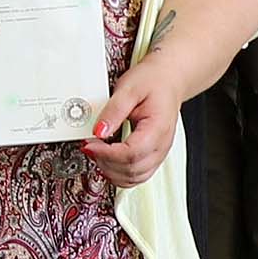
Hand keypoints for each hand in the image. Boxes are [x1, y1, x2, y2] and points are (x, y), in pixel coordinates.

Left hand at [80, 66, 183, 187]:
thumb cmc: (152, 81)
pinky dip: (120, 173)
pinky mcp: (153, 156)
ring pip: (135, 178)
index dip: (107, 154)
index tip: (90, 145)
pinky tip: (107, 160)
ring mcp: (159, 153)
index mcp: (157, 128)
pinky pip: (137, 175)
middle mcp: (162, 145)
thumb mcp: (129, 88)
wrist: (168, 80)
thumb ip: (114, 110)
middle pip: (133, 170)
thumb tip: (99, 131)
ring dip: (111, 171)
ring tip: (96, 153)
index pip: (132, 153)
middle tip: (89, 147)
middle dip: (105, 163)